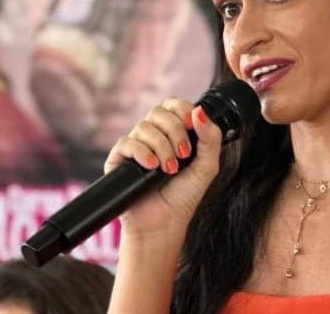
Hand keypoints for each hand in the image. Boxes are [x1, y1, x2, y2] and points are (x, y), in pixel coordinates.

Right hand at [104, 98, 222, 233]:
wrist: (164, 224)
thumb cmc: (184, 196)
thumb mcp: (207, 166)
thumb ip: (210, 138)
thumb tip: (200, 110)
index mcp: (174, 133)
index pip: (173, 105)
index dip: (182, 109)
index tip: (192, 126)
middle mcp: (154, 136)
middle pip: (158, 111)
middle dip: (175, 131)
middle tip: (183, 154)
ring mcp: (136, 146)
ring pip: (144, 127)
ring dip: (162, 147)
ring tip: (169, 169)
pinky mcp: (119, 160)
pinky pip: (126, 142)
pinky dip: (142, 152)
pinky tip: (151, 167)